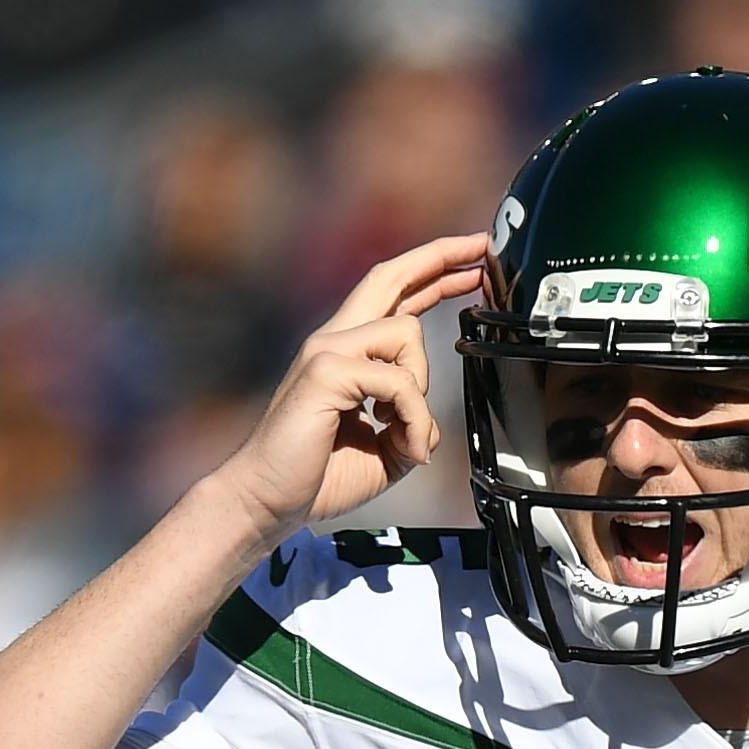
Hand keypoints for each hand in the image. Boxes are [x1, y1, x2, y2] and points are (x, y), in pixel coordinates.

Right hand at [198, 233, 490, 539]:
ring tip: (408, 436)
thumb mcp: (388, 452)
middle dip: (440, 256)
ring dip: (423, 389)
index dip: (432, 273)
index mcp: (349, 353)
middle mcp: (335, 340)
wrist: (268, 501)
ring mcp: (327, 350)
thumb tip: (432, 424)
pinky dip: (414, 417)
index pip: (393, 295)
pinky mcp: (325, 370)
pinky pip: (398, 380)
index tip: (471, 262)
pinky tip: (403, 444)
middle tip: (480, 247)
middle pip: (389, 275)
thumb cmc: (318, 476)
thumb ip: (414, 427)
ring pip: (407, 333)